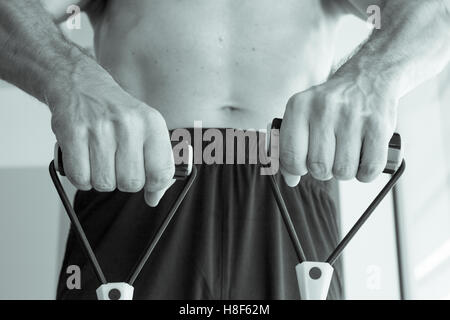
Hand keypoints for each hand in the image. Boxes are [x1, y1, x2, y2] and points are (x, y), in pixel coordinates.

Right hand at [49, 61, 173, 206]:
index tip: (151, 191)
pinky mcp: (72, 133)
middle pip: (132, 182)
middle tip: (119, 166)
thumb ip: (157, 162)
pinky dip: (81, 178)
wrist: (81, 85)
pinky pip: (80, 178)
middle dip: (125, 182)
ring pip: (105, 183)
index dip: (156, 188)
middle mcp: (128, 124)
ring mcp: (99, 128)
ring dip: (102, 179)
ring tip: (100, 160)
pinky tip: (85, 161)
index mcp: (152, 123)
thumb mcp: (147, 128)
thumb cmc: (116, 113)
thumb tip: (155, 196)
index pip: (161, 171)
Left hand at [280, 73, 397, 185]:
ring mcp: (352, 116)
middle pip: (318, 167)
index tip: (303, 165)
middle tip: (329, 156)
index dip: (296, 169)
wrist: (369, 78)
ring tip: (346, 154)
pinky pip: (369, 169)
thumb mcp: (303, 115)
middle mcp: (324, 108)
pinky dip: (366, 172)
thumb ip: (291, 147)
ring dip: (345, 171)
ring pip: (344, 171)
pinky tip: (363, 156)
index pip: (290, 156)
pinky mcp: (378, 125)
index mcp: (299, 106)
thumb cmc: (331, 105)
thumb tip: (290, 179)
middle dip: (323, 170)